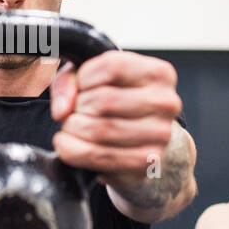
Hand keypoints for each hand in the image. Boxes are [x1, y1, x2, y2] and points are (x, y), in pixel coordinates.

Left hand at [49, 51, 180, 179]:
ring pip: (100, 130)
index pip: (113, 66)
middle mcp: (166, 103)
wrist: (138, 140)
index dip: (84, 77)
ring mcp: (160, 135)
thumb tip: (62, 110)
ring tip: (70, 127)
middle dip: (76, 107)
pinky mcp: (146, 162)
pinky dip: (73, 151)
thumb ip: (70, 82)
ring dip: (72, 129)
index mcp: (158, 73)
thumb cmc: (113, 102)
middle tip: (73, 112)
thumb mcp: (90, 79)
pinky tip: (68, 145)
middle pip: (104, 100)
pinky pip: (99, 156)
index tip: (80, 86)